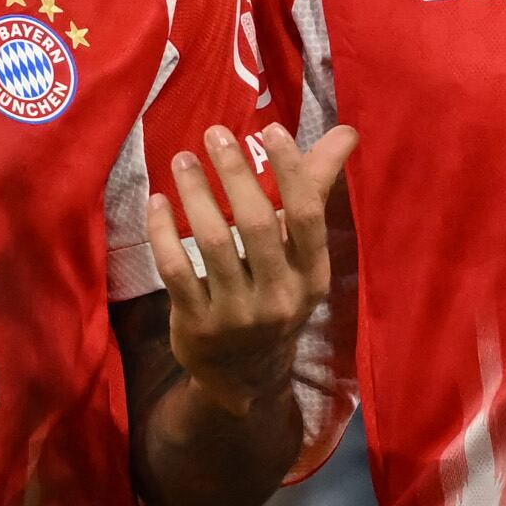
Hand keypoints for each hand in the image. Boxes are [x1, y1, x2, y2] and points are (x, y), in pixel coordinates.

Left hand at [148, 122, 357, 420]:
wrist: (245, 376)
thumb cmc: (276, 294)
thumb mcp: (303, 254)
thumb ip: (317, 189)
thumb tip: (346, 133)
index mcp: (312, 275)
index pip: (308, 216)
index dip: (291, 170)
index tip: (270, 129)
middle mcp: (280, 297)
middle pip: (258, 225)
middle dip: (236, 173)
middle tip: (215, 133)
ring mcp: (237, 315)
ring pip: (213, 242)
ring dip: (196, 194)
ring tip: (182, 159)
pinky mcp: (197, 324)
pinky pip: (176, 269)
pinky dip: (164, 231)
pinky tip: (159, 201)